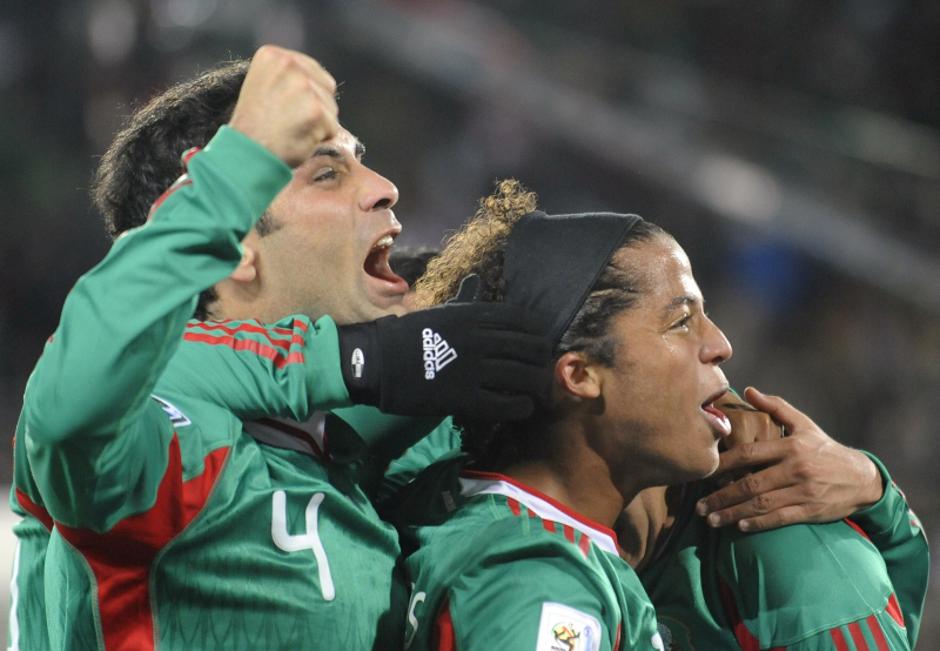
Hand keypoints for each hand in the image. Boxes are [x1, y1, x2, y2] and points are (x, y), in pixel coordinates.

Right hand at [229, 45, 338, 167]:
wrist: (246, 152)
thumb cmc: (254, 126)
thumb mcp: (264, 85)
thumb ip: (288, 76)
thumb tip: (318, 81)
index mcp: (273, 55)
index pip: (312, 71)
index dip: (305, 95)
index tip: (284, 107)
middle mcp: (289, 64)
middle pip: (326, 87)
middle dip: (315, 106)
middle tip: (290, 121)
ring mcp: (304, 86)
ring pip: (331, 108)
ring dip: (318, 123)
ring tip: (292, 129)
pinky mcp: (316, 110)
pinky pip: (332, 127)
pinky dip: (320, 138)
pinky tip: (298, 138)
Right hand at [338, 275, 551, 419]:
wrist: (377, 361)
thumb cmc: (407, 335)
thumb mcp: (441, 313)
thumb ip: (466, 307)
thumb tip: (478, 286)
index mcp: (473, 316)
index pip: (522, 320)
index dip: (538, 333)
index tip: (542, 342)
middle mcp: (479, 340)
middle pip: (529, 348)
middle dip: (543, 360)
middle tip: (544, 371)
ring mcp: (473, 369)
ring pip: (523, 376)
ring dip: (537, 385)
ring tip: (540, 392)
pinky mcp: (465, 398)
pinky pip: (505, 404)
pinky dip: (521, 407)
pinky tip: (524, 407)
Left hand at [695, 387, 882, 531]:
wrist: (862, 478)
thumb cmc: (825, 449)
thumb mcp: (804, 424)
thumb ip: (776, 407)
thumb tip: (748, 390)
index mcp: (790, 446)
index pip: (749, 454)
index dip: (723, 463)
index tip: (702, 471)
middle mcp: (795, 469)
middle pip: (750, 484)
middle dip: (721, 496)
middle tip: (699, 506)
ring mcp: (803, 491)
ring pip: (761, 504)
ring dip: (733, 513)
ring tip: (710, 519)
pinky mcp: (811, 510)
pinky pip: (779, 519)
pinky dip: (758, 523)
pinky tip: (739, 526)